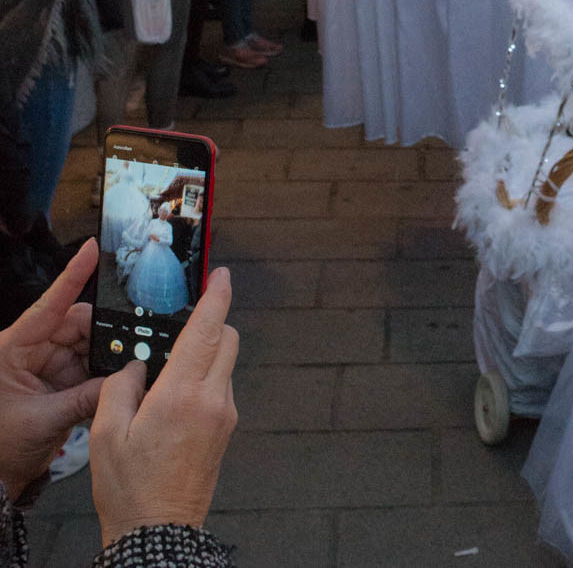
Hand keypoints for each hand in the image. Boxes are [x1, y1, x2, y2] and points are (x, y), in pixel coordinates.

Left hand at [0, 238, 104, 501]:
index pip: (48, 306)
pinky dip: (102, 374)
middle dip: (103, 332)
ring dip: (105, 356)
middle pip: (75, 326)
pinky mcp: (57, 383)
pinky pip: (87, 368)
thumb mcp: (42, 421)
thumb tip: (123, 380)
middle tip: (132, 339)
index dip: (72, 277)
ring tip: (127, 364)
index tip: (90, 249)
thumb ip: (85, 398)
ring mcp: (44, 367)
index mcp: (12, 350)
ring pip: (86, 346)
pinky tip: (118, 378)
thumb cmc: (0, 448)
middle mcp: (30, 352)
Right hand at [91, 267, 237, 546]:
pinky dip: (205, 379)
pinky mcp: (225, 431)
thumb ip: (121, 387)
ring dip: (206, 355)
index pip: (208, 330)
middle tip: (184, 323)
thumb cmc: (130, 488)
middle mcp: (212, 399)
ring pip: (225, 364)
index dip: (217, 296)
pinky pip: (220, 389)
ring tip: (168, 373)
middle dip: (213, 323)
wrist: (158, 535)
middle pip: (227, 340)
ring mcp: (224, 416)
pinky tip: (175, 399)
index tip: (220, 275)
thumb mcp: (108, 434)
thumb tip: (136, 366)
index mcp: (182, 394)